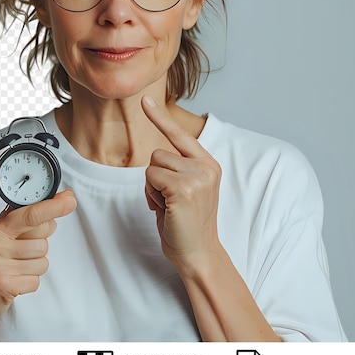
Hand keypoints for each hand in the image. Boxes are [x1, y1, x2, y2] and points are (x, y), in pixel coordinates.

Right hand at [0, 190, 76, 332]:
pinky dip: (29, 283)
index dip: (54, 206)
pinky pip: (35, 281)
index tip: (70, 200)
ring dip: (34, 267)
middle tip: (23, 250)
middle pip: (43, 239)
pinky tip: (15, 280)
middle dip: (40, 244)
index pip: (32, 213)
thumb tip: (62, 199)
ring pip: (42, 262)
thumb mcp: (5, 234)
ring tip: (17, 267)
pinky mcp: (3, 285)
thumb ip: (28, 217)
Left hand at [141, 95, 221, 273]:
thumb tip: (156, 156)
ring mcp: (197, 176)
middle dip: (155, 177)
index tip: (145, 100)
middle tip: (168, 200)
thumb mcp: (188, 189)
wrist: (199, 254)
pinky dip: (151, 195)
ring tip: (168, 206)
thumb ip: (179, 169)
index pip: (180, 135)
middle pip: (158, 153)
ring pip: (152, 165)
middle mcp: (206, 166)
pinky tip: (166, 210)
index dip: (160, 117)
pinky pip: (151, 178)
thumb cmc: (187, 225)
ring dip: (152, 187)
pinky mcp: (184, 188)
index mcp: (208, 164)